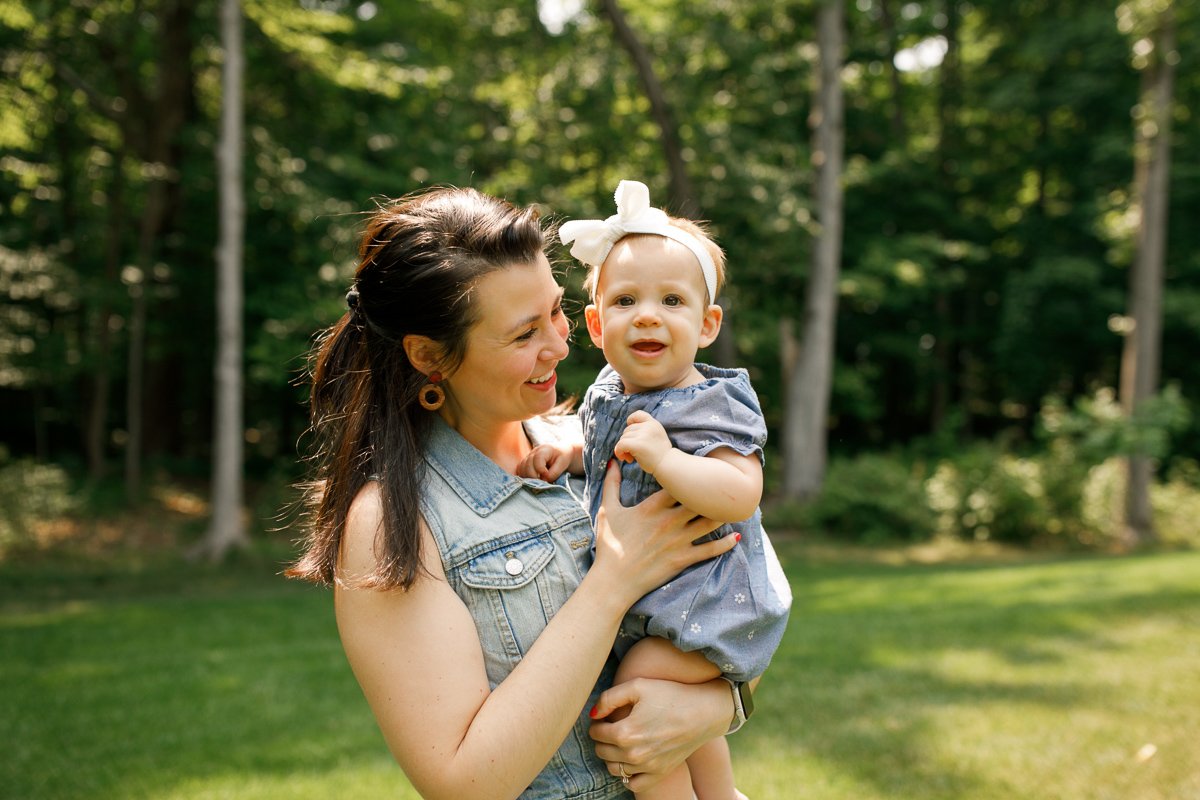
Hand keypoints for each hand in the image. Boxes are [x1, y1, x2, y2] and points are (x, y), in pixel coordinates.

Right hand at [516, 444, 572, 481]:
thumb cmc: (563, 457)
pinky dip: (523, 477)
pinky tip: (532, 481)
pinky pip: (519, 470)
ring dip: (528, 478)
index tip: (548, 477)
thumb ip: (554, 472)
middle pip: (527, 464)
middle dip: (534, 477)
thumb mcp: (563, 463)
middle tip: (542, 483)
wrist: (561, 452)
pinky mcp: (525, 463)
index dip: (541, 470)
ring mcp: (528, 457)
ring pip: (521, 468)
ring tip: (538, 483)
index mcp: (544, 449)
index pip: (537, 459)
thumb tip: (544, 479)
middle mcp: (534, 452)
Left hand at [589, 678, 732, 792]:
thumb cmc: (671, 694)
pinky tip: (631, 759)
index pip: (595, 733)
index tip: (605, 716)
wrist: (704, 711)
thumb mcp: (638, 686)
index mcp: (625, 733)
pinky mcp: (660, 773)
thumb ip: (609, 698)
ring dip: (611, 755)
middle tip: (611, 726)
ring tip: (620, 741)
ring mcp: (648, 767)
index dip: (597, 722)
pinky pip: (634, 784)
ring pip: (614, 768)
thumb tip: (593, 714)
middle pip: (601, 751)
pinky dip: (628, 774)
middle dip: (602, 738)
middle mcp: (634, 754)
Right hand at [591, 460, 733, 603]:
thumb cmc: (610, 545)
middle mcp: (670, 521)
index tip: (699, 468)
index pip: (678, 483)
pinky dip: (725, 543)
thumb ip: (611, 484)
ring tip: (733, 506)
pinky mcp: (683, 559)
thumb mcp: (608, 511)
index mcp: (653, 506)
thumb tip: (613, 462)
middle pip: (699, 500)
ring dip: (722, 513)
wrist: (613, 581)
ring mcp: (679, 540)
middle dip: (712, 492)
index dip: (690, 474)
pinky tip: (736, 536)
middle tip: (725, 484)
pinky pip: (710, 550)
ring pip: (709, 522)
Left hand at [613, 410, 672, 474]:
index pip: (638, 414)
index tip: (630, 429)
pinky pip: (620, 445)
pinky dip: (618, 451)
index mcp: (653, 423)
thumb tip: (627, 432)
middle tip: (632, 453)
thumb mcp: (657, 435)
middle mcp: (648, 426)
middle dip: (627, 441)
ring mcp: (643, 435)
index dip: (631, 420)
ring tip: (631, 457)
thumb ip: (646, 430)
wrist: (667, 464)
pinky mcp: (637, 444)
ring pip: (623, 438)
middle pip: (627, 430)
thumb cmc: (660, 454)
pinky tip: (624, 458)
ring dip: (624, 449)